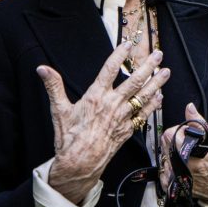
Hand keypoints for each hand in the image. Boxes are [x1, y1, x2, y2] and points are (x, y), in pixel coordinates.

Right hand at [41, 43, 167, 203]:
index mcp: (96, 97)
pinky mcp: (128, 129)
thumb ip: (53, 86)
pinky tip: (160, 97)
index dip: (119, 55)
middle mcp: (112, 104)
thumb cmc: (69, 138)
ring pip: (143, 96)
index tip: (128, 44)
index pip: (110, 70)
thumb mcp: (59, 110)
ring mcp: (122, 117)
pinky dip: (153, 105)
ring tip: (166, 72)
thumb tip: (42, 69)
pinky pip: (144, 114)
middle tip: (158, 55)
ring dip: (156, 83)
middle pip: (134, 81)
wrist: (80, 163)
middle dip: (148, 67)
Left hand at [160, 103, 207, 206]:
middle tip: (186, 143)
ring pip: (162, 155)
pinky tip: (181, 165)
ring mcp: (174, 177)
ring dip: (171, 152)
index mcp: (189, 153)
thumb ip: (199, 123)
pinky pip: (162, 169)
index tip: (186, 133)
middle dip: (173, 140)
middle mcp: (179, 166)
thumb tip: (189, 108)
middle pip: (164, 144)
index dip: (178, 130)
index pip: (169, 134)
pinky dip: (169, 165)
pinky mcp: (171, 185)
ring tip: (185, 155)